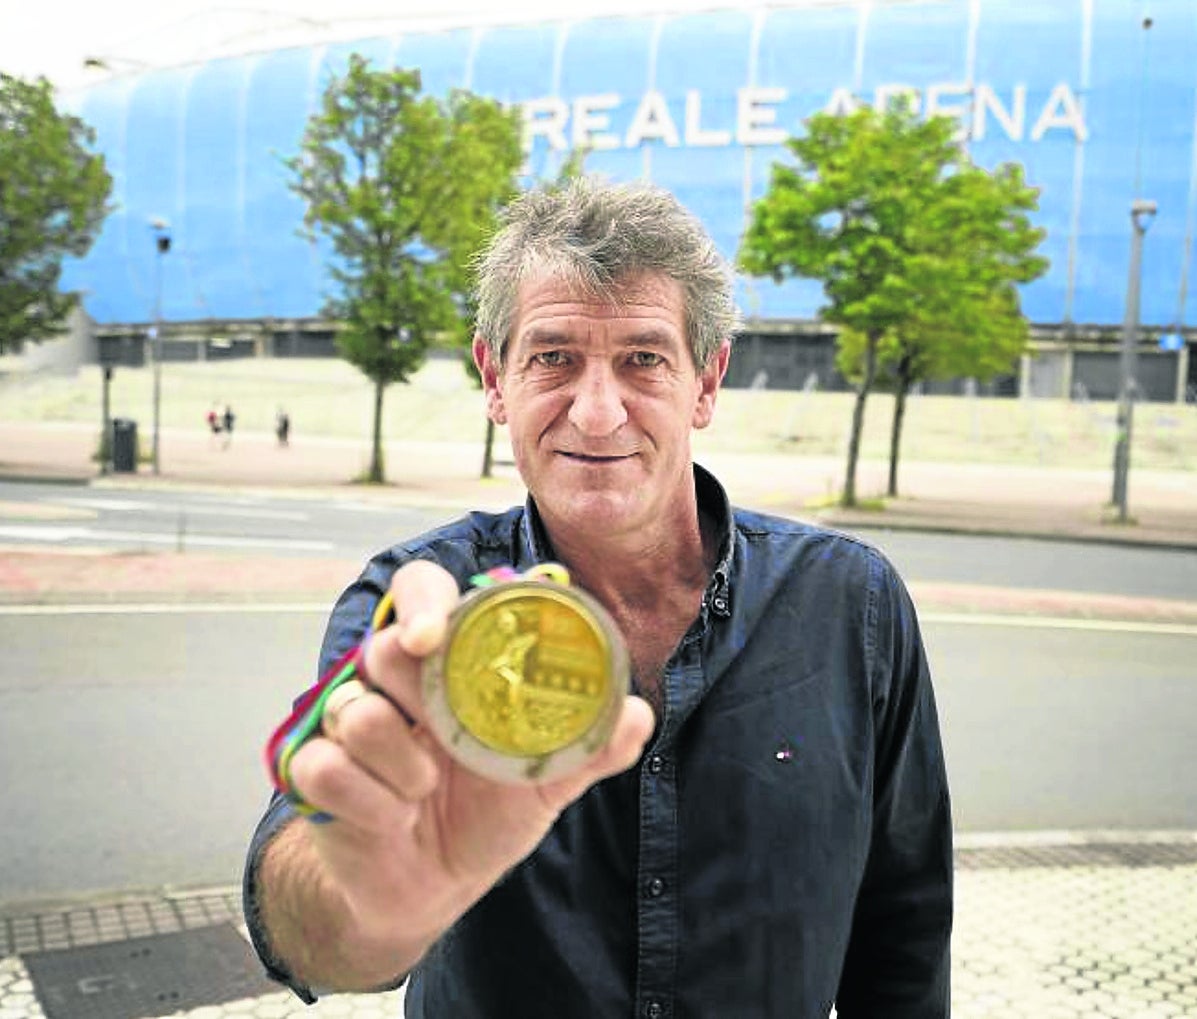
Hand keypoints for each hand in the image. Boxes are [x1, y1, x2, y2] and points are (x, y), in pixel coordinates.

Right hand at [283, 559, 655, 958]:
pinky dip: (369, 801)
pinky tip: (393, 818)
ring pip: (354, 709)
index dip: (426, 601)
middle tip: (443, 729)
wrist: (433, 885)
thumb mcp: (545, 779)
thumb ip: (590, 745)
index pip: (421, 594)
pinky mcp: (315, 774)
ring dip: (400, 761)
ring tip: (427, 788)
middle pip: (382, 648)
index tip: (435, 633)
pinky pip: (324, 768)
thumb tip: (637, 715)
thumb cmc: (485, 811)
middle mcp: (392, 683)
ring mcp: (348, 725)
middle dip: (416, 690)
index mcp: (445, 665)